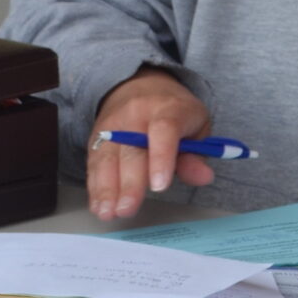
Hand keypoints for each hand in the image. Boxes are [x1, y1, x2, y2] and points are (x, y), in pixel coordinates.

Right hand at [86, 68, 216, 220]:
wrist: (140, 85)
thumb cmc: (175, 112)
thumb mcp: (196, 127)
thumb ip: (196, 155)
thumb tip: (203, 177)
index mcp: (167, 108)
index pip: (164, 130)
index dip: (161, 158)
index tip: (159, 187)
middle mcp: (136, 114)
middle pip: (132, 150)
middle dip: (129, 183)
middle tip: (128, 209)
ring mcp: (113, 125)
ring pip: (108, 158)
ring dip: (106, 189)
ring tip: (107, 213)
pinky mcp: (97, 136)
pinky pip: (94, 162)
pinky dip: (95, 186)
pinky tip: (98, 205)